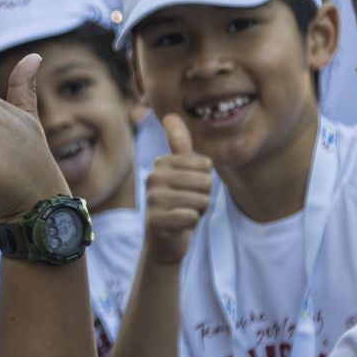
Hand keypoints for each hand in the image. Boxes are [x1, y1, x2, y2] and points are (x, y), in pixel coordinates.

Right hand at [143, 115, 214, 267]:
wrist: (164, 242)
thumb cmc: (177, 204)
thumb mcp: (180, 173)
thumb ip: (178, 145)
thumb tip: (169, 115)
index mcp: (161, 163)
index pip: (204, 165)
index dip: (204, 181)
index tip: (188, 190)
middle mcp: (152, 177)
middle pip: (204, 182)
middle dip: (203, 198)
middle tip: (187, 205)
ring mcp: (152, 199)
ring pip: (200, 200)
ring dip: (198, 212)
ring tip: (183, 214)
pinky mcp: (154, 220)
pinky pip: (191, 216)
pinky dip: (191, 223)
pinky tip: (178, 226)